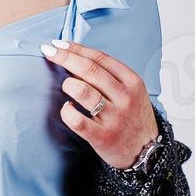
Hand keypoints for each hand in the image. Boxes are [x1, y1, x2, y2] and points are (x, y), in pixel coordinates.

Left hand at [40, 39, 159, 169]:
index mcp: (132, 82)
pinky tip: (68, 108)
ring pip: (83, 91)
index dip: (77, 48)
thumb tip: (75, 58)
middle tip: (49, 52)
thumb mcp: (132, 91)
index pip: (100, 57)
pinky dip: (67, 111)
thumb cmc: (132, 117)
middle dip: (65, 57)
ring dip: (68, 84)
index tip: (59, 44)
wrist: (146, 151)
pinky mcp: (102, 136)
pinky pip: (76, 120)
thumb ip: (109, 75)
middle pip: (89, 70)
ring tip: (67, 86)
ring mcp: (114, 117)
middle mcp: (125, 97)